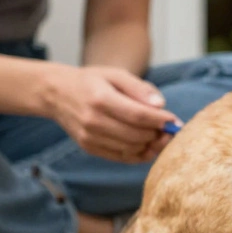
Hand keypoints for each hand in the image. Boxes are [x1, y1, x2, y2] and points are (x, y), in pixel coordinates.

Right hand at [42, 65, 179, 162]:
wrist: (57, 94)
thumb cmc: (92, 81)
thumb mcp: (116, 75)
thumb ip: (139, 88)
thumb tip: (160, 105)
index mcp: (100, 99)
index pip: (137, 115)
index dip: (159, 120)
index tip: (174, 120)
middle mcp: (92, 121)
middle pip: (135, 135)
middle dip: (157, 134)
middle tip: (169, 129)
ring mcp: (89, 137)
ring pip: (130, 149)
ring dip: (150, 145)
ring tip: (160, 136)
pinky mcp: (89, 147)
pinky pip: (120, 157)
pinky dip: (138, 154)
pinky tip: (148, 145)